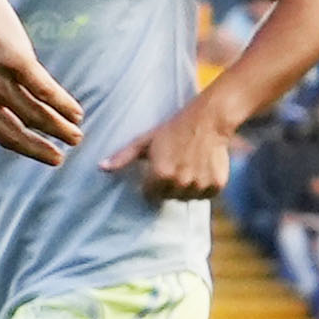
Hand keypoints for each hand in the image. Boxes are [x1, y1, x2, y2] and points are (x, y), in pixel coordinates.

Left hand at [0, 0, 85, 164]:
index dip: (14, 136)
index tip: (31, 140)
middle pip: (12, 135)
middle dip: (39, 151)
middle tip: (57, 161)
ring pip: (35, 115)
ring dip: (60, 129)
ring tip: (76, 136)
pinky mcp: (14, 61)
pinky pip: (46, 91)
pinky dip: (64, 105)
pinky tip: (76, 112)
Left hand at [101, 99, 238, 202]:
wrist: (209, 120)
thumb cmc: (172, 129)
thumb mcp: (144, 141)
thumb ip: (122, 157)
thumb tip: (101, 167)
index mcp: (161, 174)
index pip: (150, 195)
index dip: (151, 183)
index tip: (157, 170)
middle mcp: (181, 183)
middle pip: (168, 198)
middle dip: (167, 186)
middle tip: (173, 166)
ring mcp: (200, 185)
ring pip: (187, 198)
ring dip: (185, 188)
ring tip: (187, 167)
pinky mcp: (217, 186)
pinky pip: (205, 196)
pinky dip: (203, 187)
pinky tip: (200, 169)